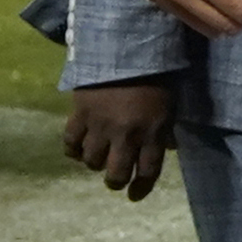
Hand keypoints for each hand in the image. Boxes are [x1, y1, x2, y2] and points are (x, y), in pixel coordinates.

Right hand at [62, 79, 176, 199]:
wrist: (127, 46)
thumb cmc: (156, 74)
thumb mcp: (170, 102)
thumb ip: (165, 129)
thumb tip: (165, 150)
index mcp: (153, 132)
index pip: (147, 172)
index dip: (140, 189)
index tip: (134, 195)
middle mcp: (126, 134)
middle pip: (115, 174)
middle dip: (115, 181)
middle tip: (114, 178)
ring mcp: (101, 125)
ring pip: (91, 161)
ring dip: (95, 163)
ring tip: (99, 156)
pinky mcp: (80, 114)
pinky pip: (70, 142)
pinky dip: (73, 149)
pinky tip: (78, 148)